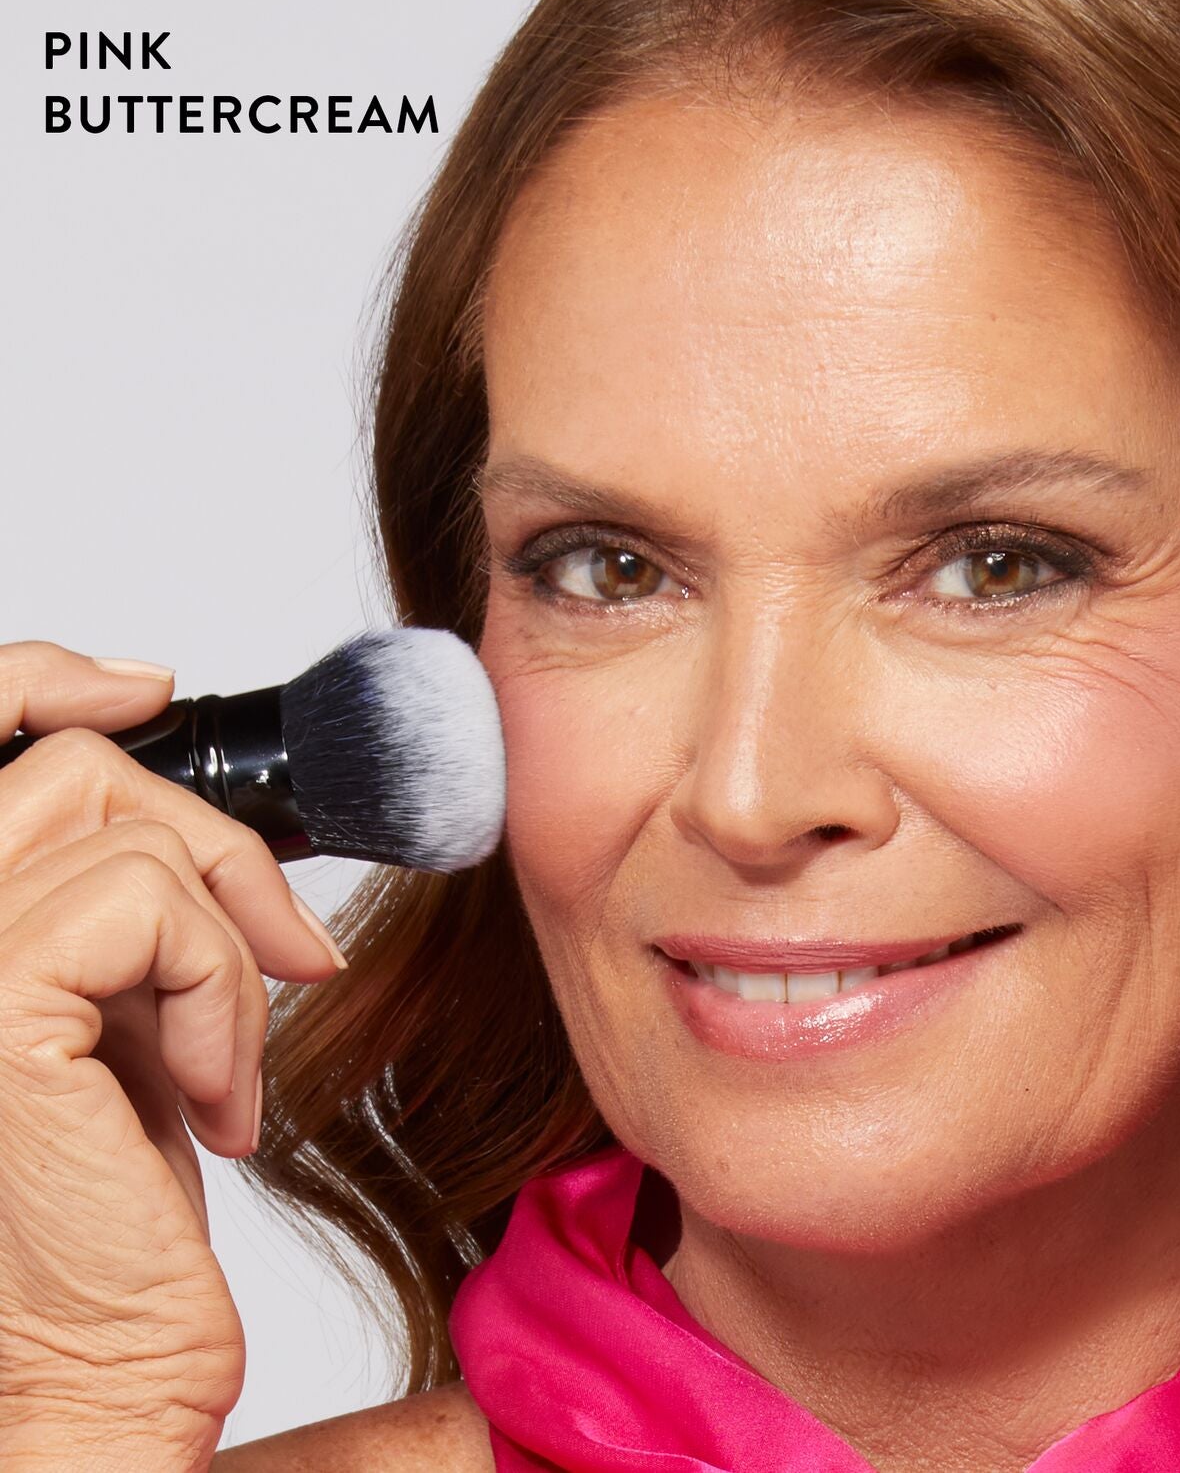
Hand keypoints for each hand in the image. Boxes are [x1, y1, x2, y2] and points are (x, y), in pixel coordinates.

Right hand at [0, 642, 346, 1465]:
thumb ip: (122, 901)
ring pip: (130, 828)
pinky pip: (153, 911)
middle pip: (73, 764)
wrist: (100, 1358)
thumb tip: (201, 804)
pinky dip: (220, 994)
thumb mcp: (121, 1004)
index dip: (46, 678)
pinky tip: (212, 1102)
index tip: (149, 686)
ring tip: (227, 1057)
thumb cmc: (110, 1198)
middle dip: (211, 840)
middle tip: (276, 948)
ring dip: (227, 938)